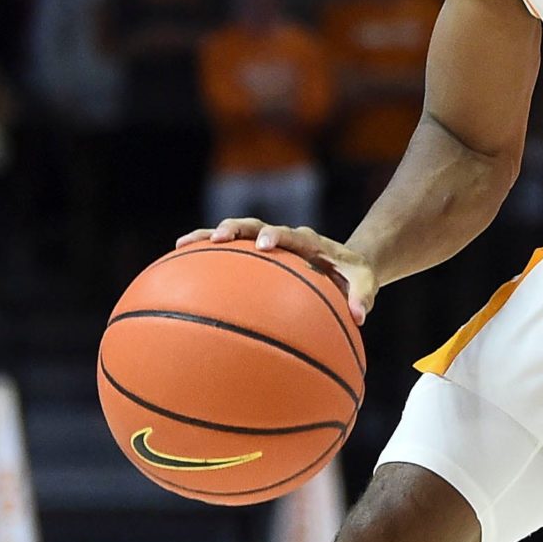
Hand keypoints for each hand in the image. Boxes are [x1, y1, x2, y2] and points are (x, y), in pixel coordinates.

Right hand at [180, 217, 378, 321]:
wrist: (345, 265)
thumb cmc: (354, 276)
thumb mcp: (365, 284)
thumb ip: (363, 297)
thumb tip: (360, 317)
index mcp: (309, 242)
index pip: (290, 234)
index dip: (276, 235)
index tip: (264, 244)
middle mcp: (284, 237)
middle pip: (255, 224)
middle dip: (237, 228)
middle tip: (219, 238)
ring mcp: (266, 243)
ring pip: (234, 233)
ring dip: (209, 236)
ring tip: (181, 245)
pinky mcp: (254, 255)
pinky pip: (227, 254)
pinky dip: (205, 256)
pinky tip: (177, 267)